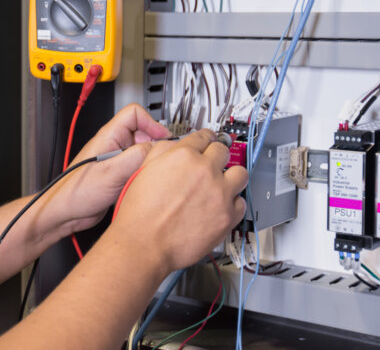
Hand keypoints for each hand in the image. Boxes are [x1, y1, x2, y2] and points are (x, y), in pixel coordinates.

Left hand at [45, 103, 171, 233]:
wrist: (65, 212)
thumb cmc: (77, 192)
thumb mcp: (112, 173)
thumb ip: (136, 157)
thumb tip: (158, 147)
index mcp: (108, 137)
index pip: (134, 114)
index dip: (151, 123)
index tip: (163, 138)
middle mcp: (112, 145)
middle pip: (142, 133)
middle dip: (154, 144)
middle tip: (161, 158)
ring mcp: (115, 160)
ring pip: (141, 152)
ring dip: (149, 161)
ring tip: (151, 172)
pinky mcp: (118, 174)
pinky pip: (137, 167)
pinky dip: (143, 173)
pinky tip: (143, 184)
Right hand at [110, 129, 247, 271]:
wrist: (143, 243)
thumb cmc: (139, 213)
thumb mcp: (142, 170)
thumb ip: (161, 153)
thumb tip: (173, 147)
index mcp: (183, 156)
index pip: (203, 136)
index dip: (205, 139)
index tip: (208, 141)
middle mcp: (204, 171)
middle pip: (223, 151)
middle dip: (217, 156)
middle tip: (211, 164)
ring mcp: (219, 193)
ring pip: (240, 174)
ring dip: (231, 177)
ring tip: (221, 184)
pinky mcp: (228, 216)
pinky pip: (241, 203)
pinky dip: (232, 203)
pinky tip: (220, 206)